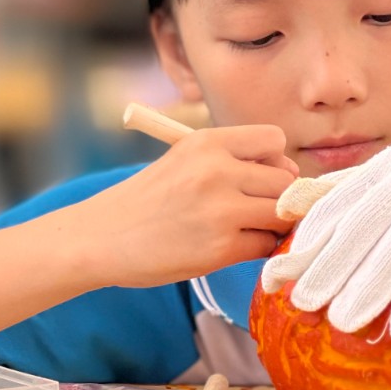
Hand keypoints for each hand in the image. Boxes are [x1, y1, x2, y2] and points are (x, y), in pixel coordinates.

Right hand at [76, 126, 297, 287]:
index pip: (275, 140)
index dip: (276, 161)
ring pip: (282, 214)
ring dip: (273, 225)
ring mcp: (221, 210)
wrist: (101, 238)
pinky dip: (258, 249)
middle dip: (281, 197)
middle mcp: (217, 170)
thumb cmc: (147, 200)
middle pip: (286, 180)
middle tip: (258, 211)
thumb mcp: (184, 160)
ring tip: (249, 229)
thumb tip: (289, 175)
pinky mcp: (220, 248)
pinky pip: (265, 246)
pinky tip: (234, 247)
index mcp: (207, 142)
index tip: (262, 178)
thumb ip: (232, 160)